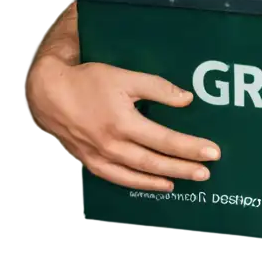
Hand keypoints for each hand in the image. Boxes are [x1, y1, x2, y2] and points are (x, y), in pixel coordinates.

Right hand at [26, 56, 219, 191]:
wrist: (49, 93)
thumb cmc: (87, 81)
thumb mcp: (125, 77)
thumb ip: (158, 88)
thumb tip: (186, 100)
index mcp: (122, 123)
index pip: (165, 140)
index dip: (191, 148)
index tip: (212, 152)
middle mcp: (111, 145)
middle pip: (155, 162)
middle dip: (184, 168)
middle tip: (207, 173)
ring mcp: (99, 156)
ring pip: (138, 175)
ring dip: (165, 179)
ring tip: (187, 180)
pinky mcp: (90, 161)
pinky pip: (118, 178)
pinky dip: (139, 184)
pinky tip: (157, 184)